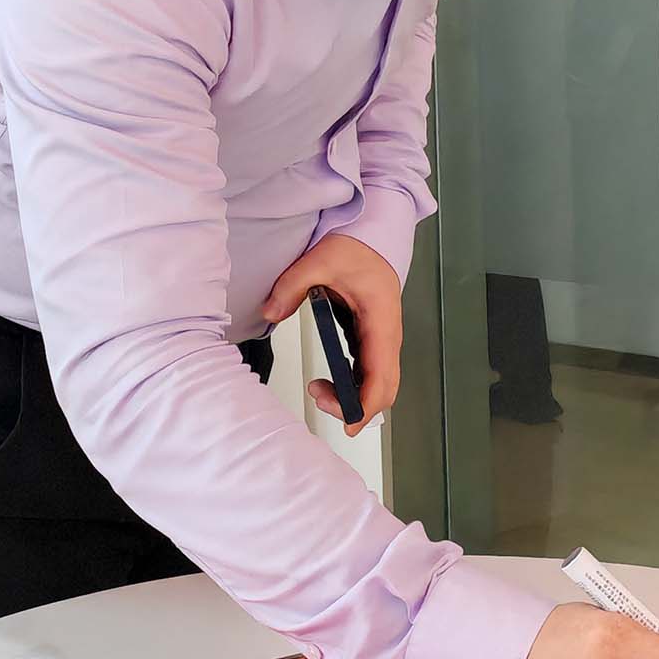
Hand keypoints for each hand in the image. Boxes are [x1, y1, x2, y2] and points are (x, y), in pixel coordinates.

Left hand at [262, 235, 400, 435]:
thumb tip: (270, 312)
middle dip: (355, 406)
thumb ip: (292, 286)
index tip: (349, 422)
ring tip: (318, 389)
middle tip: (320, 398)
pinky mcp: (375, 340)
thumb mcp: (320, 260)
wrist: (373, 236)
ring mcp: (383, 339)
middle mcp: (388, 335)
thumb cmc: (357, 248)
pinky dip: (354, 385)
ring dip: (353, 396)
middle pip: (385, 388)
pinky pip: (371, 373)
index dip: (368, 404)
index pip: (382, 374)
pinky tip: (331, 382)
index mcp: (381, 319)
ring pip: (380, 384)